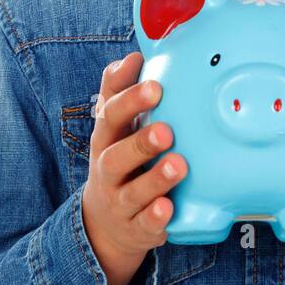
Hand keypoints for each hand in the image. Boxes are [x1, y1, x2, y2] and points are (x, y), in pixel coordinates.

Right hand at [80, 51, 185, 284]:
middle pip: (117, 156)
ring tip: (179, 165)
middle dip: (142, 143)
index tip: (156, 86)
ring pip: (134, 192)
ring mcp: (120, 202)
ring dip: (156, 179)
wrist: (106, 222)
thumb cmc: (119, 160)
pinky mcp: (136, 229)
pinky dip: (155, 218)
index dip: (131, 100)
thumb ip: (119, 90)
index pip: (110, 116)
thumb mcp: (113, 127)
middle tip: (168, 131)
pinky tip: (169, 208)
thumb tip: (132, 56)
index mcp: (105, 139)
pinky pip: (144, 225)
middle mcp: (108, 170)